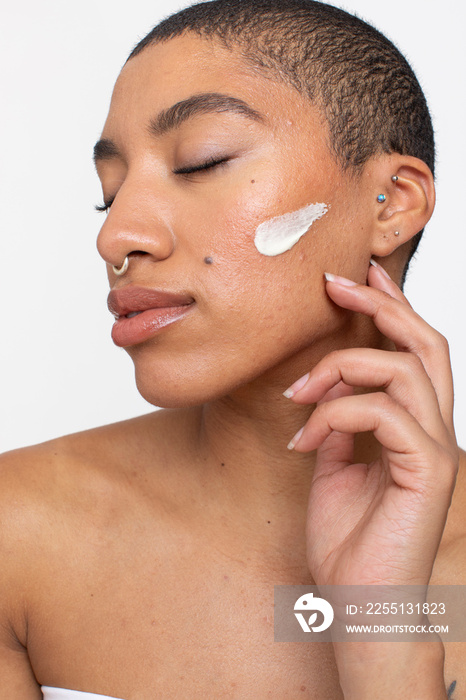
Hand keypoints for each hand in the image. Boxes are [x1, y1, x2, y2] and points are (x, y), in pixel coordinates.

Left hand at [285, 261, 458, 588]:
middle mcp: (433, 429)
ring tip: (298, 391)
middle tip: (336, 284)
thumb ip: (336, 426)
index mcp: (413, 426)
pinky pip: (385, 412)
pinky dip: (337, 413)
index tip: (352, 278)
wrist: (359, 603)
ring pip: (405, 368)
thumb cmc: (348, 541)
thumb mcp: (333, 468)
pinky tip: (305, 440)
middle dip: (381, 303)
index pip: (412, 351)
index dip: (388, 307)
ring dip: (341, 367)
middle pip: (424, 342)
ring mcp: (436, 448)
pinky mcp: (429, 470)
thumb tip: (323, 392)